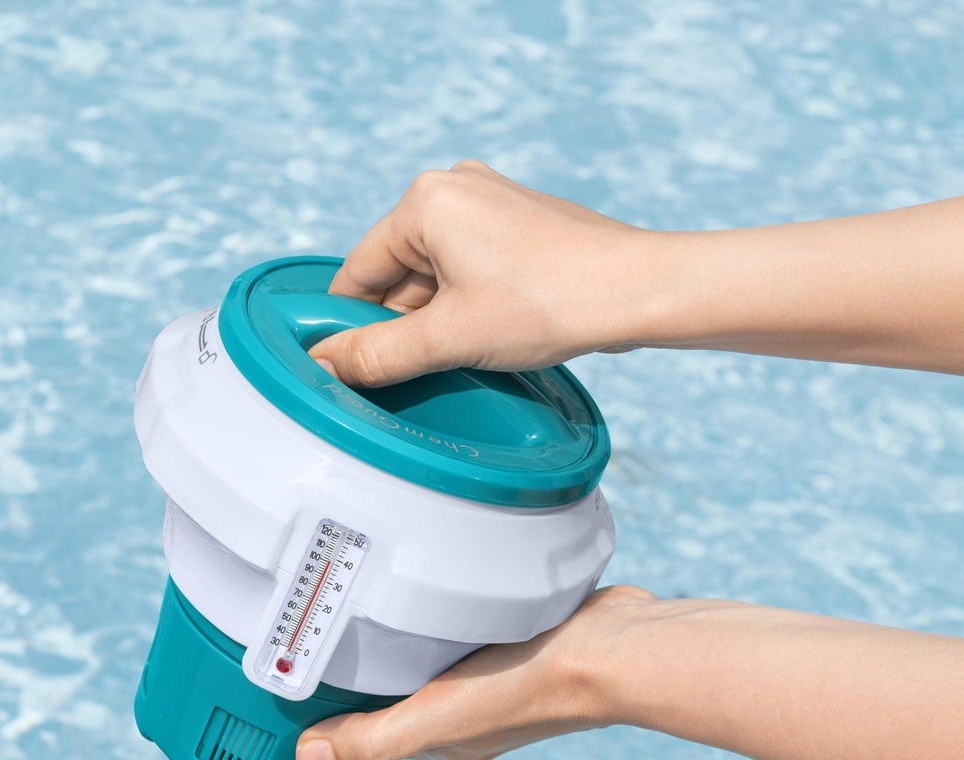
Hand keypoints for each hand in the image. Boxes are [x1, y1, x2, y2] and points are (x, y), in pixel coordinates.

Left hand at [295, 586, 657, 759]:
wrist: (614, 647)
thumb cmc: (529, 685)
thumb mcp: (438, 716)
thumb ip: (373, 738)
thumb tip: (305, 757)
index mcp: (448, 739)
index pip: (374, 732)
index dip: (334, 715)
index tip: (295, 682)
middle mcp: (470, 711)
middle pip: (399, 694)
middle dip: (361, 672)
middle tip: (314, 629)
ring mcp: (497, 672)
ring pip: (432, 659)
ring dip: (399, 639)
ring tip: (356, 599)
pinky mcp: (517, 633)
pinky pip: (464, 627)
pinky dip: (439, 615)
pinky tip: (425, 585)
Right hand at [310, 161, 666, 387]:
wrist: (640, 291)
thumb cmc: (550, 303)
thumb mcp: (449, 338)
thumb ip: (378, 354)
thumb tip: (324, 365)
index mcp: (425, 200)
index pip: (359, 271)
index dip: (352, 325)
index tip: (355, 368)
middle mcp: (456, 186)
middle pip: (398, 272)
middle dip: (405, 323)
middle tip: (422, 369)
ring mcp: (493, 201)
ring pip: (437, 274)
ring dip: (440, 318)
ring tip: (466, 354)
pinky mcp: (522, 223)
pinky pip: (473, 268)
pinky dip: (470, 304)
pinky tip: (491, 336)